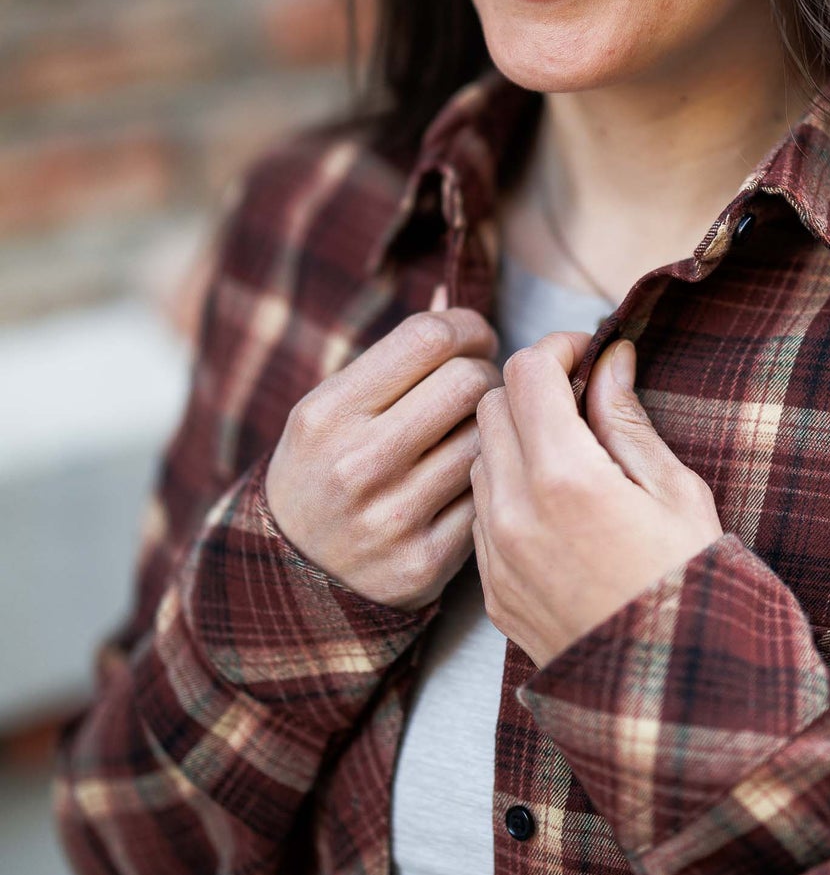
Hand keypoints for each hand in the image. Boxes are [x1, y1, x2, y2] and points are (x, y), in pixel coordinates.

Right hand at [264, 299, 502, 609]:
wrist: (295, 576)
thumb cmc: (324, 469)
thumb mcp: (330, 409)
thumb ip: (392, 357)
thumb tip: (448, 298)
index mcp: (327, 414)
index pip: (428, 337)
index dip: (467, 326)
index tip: (474, 338)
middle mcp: (356, 464)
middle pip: (467, 381)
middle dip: (484, 373)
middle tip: (476, 386)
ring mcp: (391, 517)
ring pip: (486, 437)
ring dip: (490, 427)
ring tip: (470, 430)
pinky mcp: (424, 562)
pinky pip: (488, 494)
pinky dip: (487, 479)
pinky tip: (469, 479)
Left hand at [470, 333, 723, 668]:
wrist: (671, 697)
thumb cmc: (692, 587)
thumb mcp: (676, 492)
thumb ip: (628, 419)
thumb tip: (610, 360)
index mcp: (565, 478)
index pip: (526, 372)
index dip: (557, 348)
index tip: (589, 354)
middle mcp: (514, 512)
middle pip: (491, 406)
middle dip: (533, 388)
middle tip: (583, 399)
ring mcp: (493, 555)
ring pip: (480, 457)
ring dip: (516, 438)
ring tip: (574, 454)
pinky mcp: (490, 589)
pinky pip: (481, 512)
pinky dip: (508, 489)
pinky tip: (558, 506)